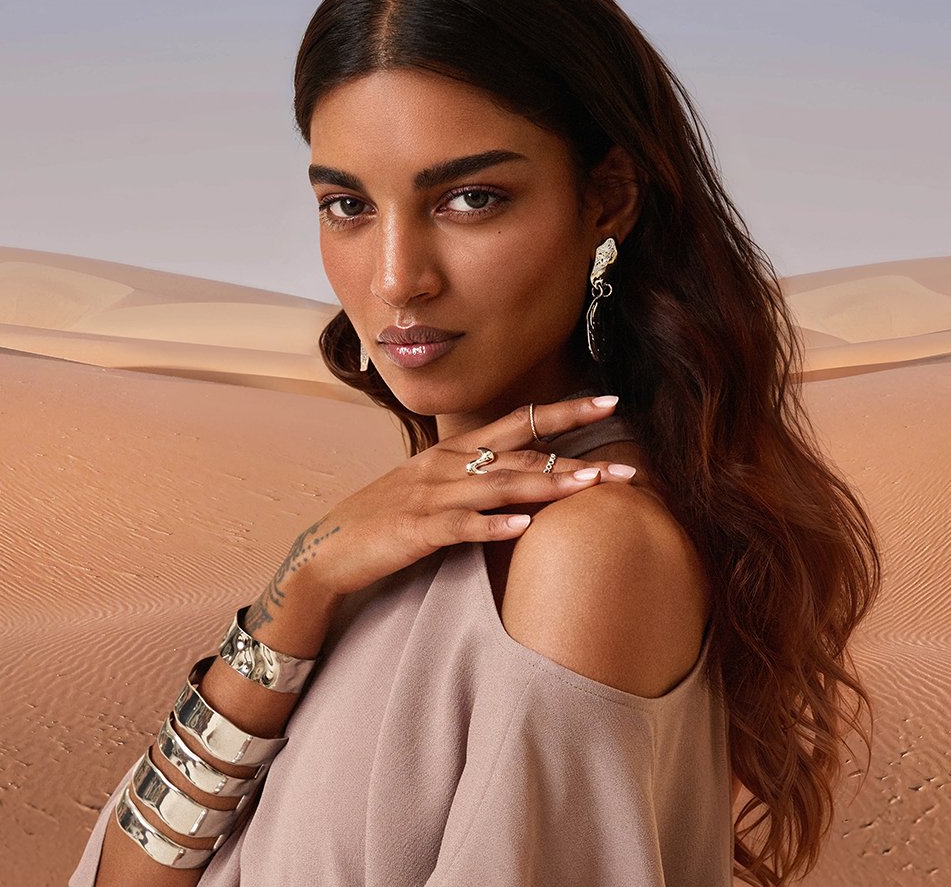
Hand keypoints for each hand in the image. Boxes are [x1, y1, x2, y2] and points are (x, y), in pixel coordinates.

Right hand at [289, 394, 635, 598]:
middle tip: (623, 455)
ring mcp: (431, 497)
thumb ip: (476, 477)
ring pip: (499, 483)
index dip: (564, 410)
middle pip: (519, 447)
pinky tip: (523, 526)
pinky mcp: (415, 531)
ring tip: (591, 483)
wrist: (327, 549)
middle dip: (573, 445)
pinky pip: (460, 526)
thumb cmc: (386, 520)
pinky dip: (492, 525)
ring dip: (547, 483)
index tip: (609, 401)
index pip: (518, 422)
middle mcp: (447, 466)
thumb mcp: (434, 488)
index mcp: (454, 452)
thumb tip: (524, 476)